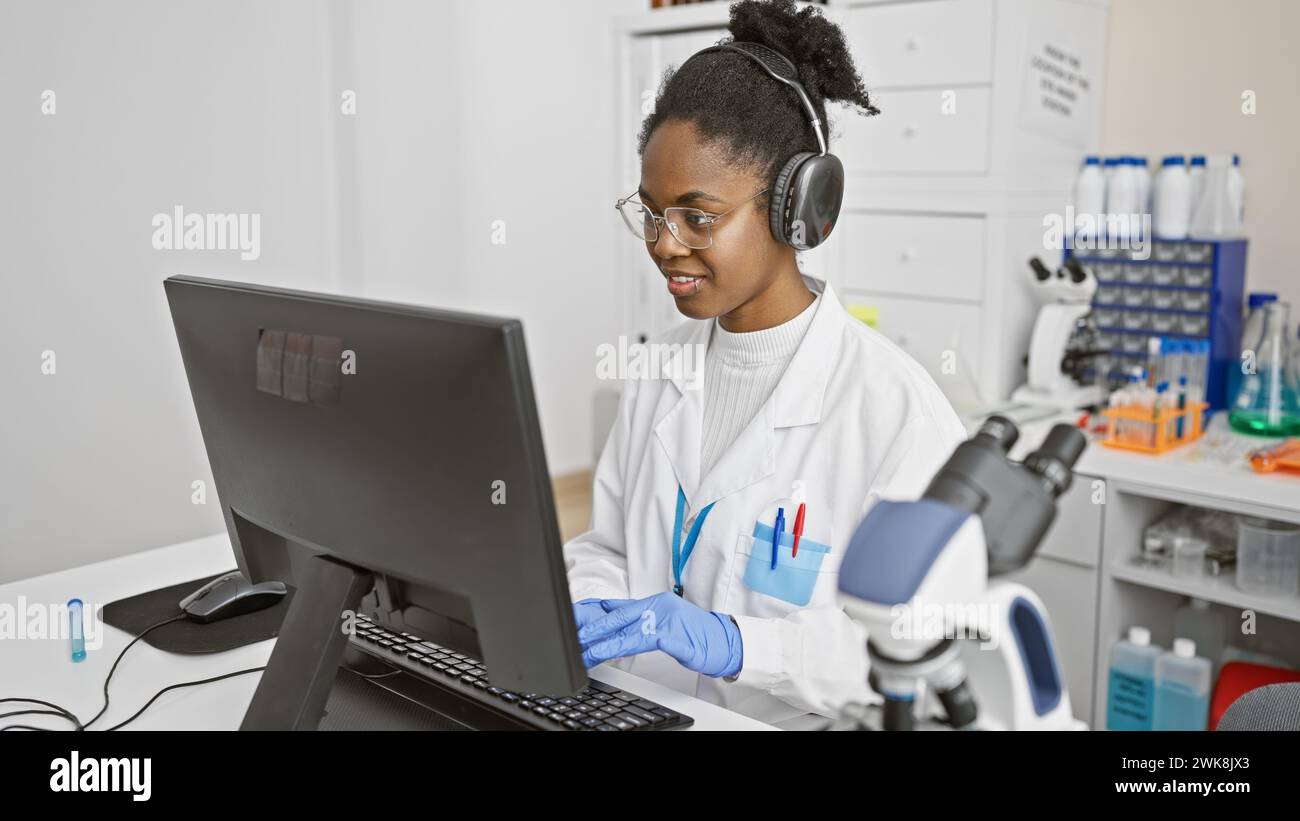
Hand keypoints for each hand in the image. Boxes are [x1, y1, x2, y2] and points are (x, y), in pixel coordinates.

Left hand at [577, 592, 742, 677]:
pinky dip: (637, 645)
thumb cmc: (693, 634)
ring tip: (591, 652)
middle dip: (595, 630)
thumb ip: (639, 619)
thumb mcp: (663, 621)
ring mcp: (669, 622)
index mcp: (653, 604)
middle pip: (620, 618)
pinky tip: (624, 652)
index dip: (594, 614)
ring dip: (609, 643)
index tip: (573, 620)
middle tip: (575, 638)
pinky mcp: (680, 638)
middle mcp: (659, 608)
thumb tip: (611, 618)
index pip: (618, 608)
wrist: (725, 641)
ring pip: (632, 631)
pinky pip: (658, 641)